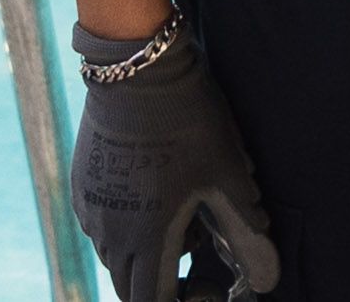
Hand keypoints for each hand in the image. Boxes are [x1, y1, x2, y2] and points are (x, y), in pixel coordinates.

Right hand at [68, 20, 280, 299]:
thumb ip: (245, 234)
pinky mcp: (81, 187)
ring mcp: (90, 211)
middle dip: (164, 282)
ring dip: (145, 254)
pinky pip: (101, 228)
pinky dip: (127, 227)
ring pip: (115, 258)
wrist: (139, 70)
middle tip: (197, 240)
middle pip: (130, 289)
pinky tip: (155, 188)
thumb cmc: (189, 123)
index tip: (206, 284)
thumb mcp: (227, 177)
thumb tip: (267, 280)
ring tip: (180, 208)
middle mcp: (108, 235)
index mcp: (144, 240)